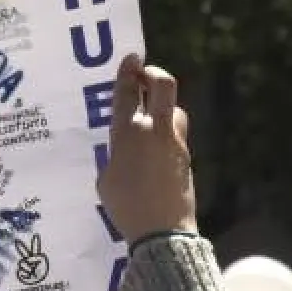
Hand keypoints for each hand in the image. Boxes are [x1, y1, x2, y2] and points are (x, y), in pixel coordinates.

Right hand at [97, 55, 196, 244]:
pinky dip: (165, 133)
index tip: (130, 58)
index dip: (127, 72)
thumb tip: (124, 151)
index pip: (127, 93)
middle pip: (163, 86)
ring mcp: (175, 144)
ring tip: (150, 115)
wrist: (162, 233)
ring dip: (162, 106)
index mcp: (128, 134)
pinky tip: (154, 149)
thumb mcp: (106, 180)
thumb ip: (114, 156)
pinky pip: (175, 136)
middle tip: (144, 74)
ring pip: (174, 110)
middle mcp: (154, 131)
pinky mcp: (186, 158)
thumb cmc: (125, 208)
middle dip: (153, 74)